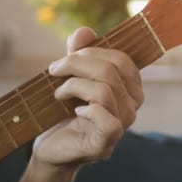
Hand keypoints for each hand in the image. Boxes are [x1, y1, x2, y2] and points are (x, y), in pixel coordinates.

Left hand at [31, 26, 142, 169]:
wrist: (50, 149)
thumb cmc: (62, 114)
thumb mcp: (70, 79)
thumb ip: (79, 56)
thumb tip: (84, 32)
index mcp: (129, 89)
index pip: (122, 60)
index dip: (93, 52)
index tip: (65, 58)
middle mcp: (131, 108)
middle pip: (111, 72)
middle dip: (77, 64)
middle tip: (54, 70)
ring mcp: (121, 127)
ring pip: (105, 92)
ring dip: (74, 86)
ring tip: (58, 93)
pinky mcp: (105, 144)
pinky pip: (106, 119)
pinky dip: (87, 110)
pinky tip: (74, 111)